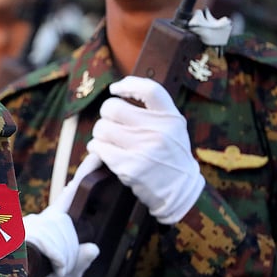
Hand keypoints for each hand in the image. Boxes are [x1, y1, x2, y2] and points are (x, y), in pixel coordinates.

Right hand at [24, 153, 100, 276]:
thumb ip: (78, 265)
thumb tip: (93, 247)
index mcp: (48, 230)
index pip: (67, 201)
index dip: (82, 179)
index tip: (97, 156)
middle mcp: (34, 223)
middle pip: (64, 224)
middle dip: (69, 252)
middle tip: (59, 272)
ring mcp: (24, 227)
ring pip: (58, 233)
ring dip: (62, 259)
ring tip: (48, 274)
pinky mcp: (17, 234)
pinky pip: (50, 240)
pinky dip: (57, 257)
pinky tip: (50, 267)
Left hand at [87, 75, 203, 225]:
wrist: (180, 192)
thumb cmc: (171, 156)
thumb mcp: (173, 128)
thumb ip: (154, 110)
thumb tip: (117, 89)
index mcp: (172, 119)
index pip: (151, 90)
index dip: (128, 84)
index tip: (115, 89)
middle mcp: (159, 132)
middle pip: (112, 108)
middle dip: (106, 116)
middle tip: (111, 124)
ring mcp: (143, 150)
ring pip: (101, 128)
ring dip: (100, 134)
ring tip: (109, 141)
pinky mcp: (128, 167)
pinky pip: (97, 148)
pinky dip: (96, 148)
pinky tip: (105, 152)